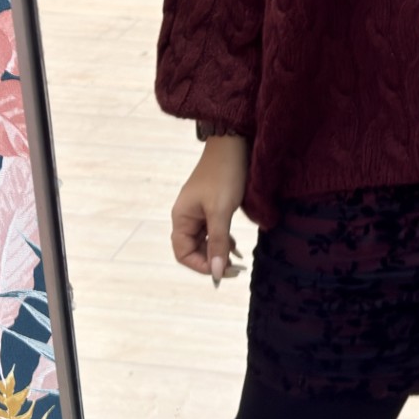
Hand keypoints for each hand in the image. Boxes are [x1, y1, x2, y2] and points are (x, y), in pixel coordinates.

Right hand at [171, 136, 248, 283]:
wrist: (233, 145)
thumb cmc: (224, 176)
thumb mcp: (221, 212)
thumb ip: (218, 242)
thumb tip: (216, 272)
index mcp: (181, 218)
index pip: (183, 253)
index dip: (201, 266)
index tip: (222, 272)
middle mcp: (186, 216)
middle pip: (194, 249)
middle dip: (212, 261)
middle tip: (235, 269)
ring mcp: (199, 212)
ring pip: (205, 241)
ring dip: (219, 252)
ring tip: (238, 261)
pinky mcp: (212, 207)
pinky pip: (213, 231)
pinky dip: (224, 241)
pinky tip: (237, 248)